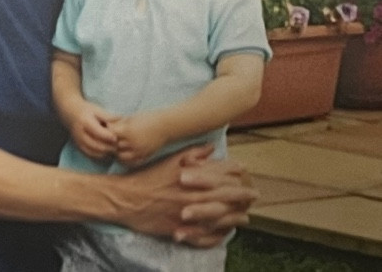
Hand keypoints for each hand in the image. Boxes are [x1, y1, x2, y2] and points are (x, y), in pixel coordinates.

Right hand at [68, 101, 117, 159]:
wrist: (70, 113)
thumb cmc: (86, 110)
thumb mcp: (97, 109)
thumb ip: (109, 116)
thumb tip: (122, 120)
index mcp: (85, 122)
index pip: (98, 132)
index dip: (108, 136)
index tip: (116, 138)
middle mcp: (80, 133)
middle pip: (96, 145)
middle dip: (108, 147)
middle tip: (118, 146)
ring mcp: (78, 141)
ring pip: (93, 152)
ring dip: (105, 153)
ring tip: (113, 149)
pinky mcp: (78, 147)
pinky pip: (90, 155)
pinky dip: (99, 155)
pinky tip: (106, 152)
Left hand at [110, 111, 165, 167]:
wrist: (165, 126)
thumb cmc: (148, 118)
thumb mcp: (131, 118)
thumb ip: (119, 124)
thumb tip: (107, 126)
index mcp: (128, 131)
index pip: (110, 134)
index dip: (108, 131)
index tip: (108, 128)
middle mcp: (132, 143)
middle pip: (114, 146)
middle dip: (111, 142)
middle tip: (110, 138)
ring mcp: (138, 151)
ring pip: (120, 156)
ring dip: (117, 152)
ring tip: (118, 146)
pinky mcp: (144, 156)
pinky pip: (131, 162)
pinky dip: (126, 159)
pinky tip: (125, 153)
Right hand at [119, 145, 257, 246]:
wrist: (126, 199)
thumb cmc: (148, 177)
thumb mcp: (169, 160)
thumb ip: (191, 153)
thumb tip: (211, 147)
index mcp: (190, 176)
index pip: (220, 173)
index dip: (235, 171)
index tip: (245, 170)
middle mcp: (193, 195)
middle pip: (225, 196)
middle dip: (243, 195)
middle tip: (255, 195)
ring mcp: (189, 215)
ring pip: (220, 217)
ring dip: (236, 216)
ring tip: (246, 215)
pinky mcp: (183, 230)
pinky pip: (207, 235)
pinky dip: (219, 234)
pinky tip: (226, 232)